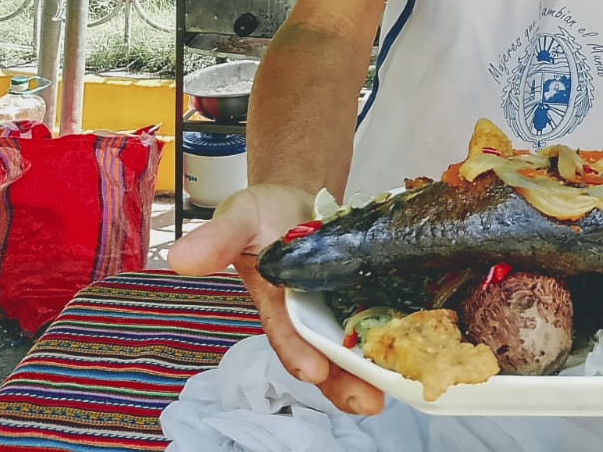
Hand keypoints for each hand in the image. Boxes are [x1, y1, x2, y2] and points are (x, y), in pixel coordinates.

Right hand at [167, 183, 384, 415]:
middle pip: (325, 356)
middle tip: (368, 403)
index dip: (297, 352)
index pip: (284, 334)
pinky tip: (423, 342)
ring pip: (357, 347)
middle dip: (344, 383)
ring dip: (375, 369)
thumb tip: (178, 257)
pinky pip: (384, 318)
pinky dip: (399, 332)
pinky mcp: (369, 295)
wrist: (299, 198)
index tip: (312, 370)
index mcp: (276, 303)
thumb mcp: (240, 216)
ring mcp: (341, 308)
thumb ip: (216, 238)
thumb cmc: (265, 214)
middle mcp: (309, 316)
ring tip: (399, 388)